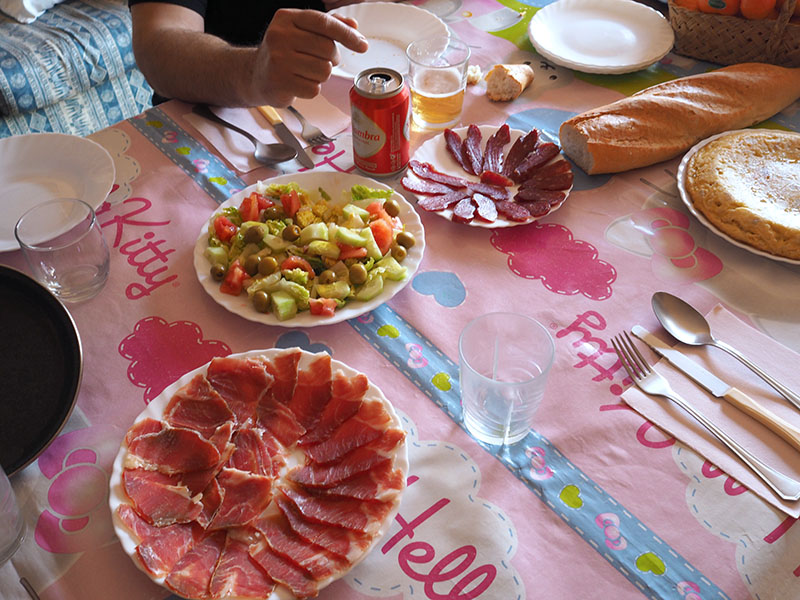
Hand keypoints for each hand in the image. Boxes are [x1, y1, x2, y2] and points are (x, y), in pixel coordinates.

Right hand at [253, 9, 367, 105]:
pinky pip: (314, 89)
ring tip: (306, 72)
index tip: (363, 45)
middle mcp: (280, 36)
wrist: (255, 74)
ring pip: (323, 71)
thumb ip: (328, 26)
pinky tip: (298, 83)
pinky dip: (311, 89)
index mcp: (287, 18)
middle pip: (327, 49)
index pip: (324, 23)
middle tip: (321, 60)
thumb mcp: (302, 31)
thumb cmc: (284, 52)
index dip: (347, 34)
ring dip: (321, 75)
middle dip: (331, 58)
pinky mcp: (279, 83)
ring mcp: (278, 60)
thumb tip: (353, 24)